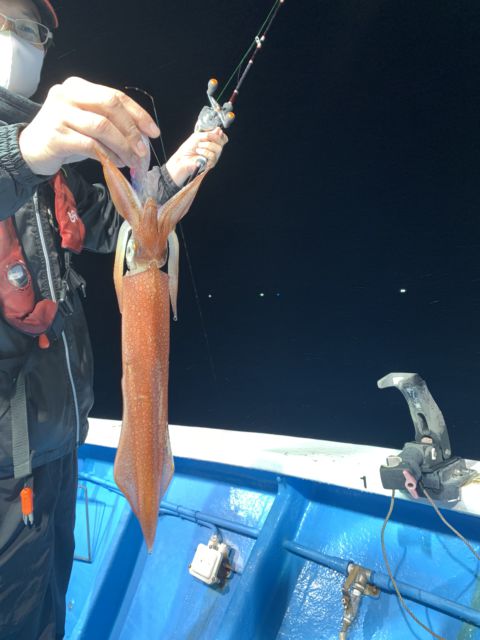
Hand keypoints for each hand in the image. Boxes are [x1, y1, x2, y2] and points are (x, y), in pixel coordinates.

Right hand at [18, 77, 159, 175]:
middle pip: (110, 107)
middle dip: (132, 130)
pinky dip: (108, 155)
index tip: (153, 132)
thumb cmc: (66, 136)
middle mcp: (67, 95)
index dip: (138, 114)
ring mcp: (59, 113)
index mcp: (78, 87)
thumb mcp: (87, 122)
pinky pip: (90, 145)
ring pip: (102, 127)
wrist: (31, 149)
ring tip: (132, 160)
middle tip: (143, 150)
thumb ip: (110, 122)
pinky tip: (116, 164)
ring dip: (122, 146)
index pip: (115, 96)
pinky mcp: (56, 136)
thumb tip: (143, 137)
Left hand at [165, 127, 228, 186]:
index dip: (221, 135)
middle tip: (202, 140)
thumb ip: (209, 134)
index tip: (216, 132)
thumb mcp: (198, 136)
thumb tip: (219, 130)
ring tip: (198, 147)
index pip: (223, 138)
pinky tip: (199, 152)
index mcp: (212, 142)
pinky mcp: (211, 163)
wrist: (183, 158)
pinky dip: (204, 152)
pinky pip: (213, 155)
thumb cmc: (188, 148)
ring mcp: (214, 157)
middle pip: (222, 142)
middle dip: (213, 138)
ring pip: (218, 148)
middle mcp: (215, 150)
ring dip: (207, 145)